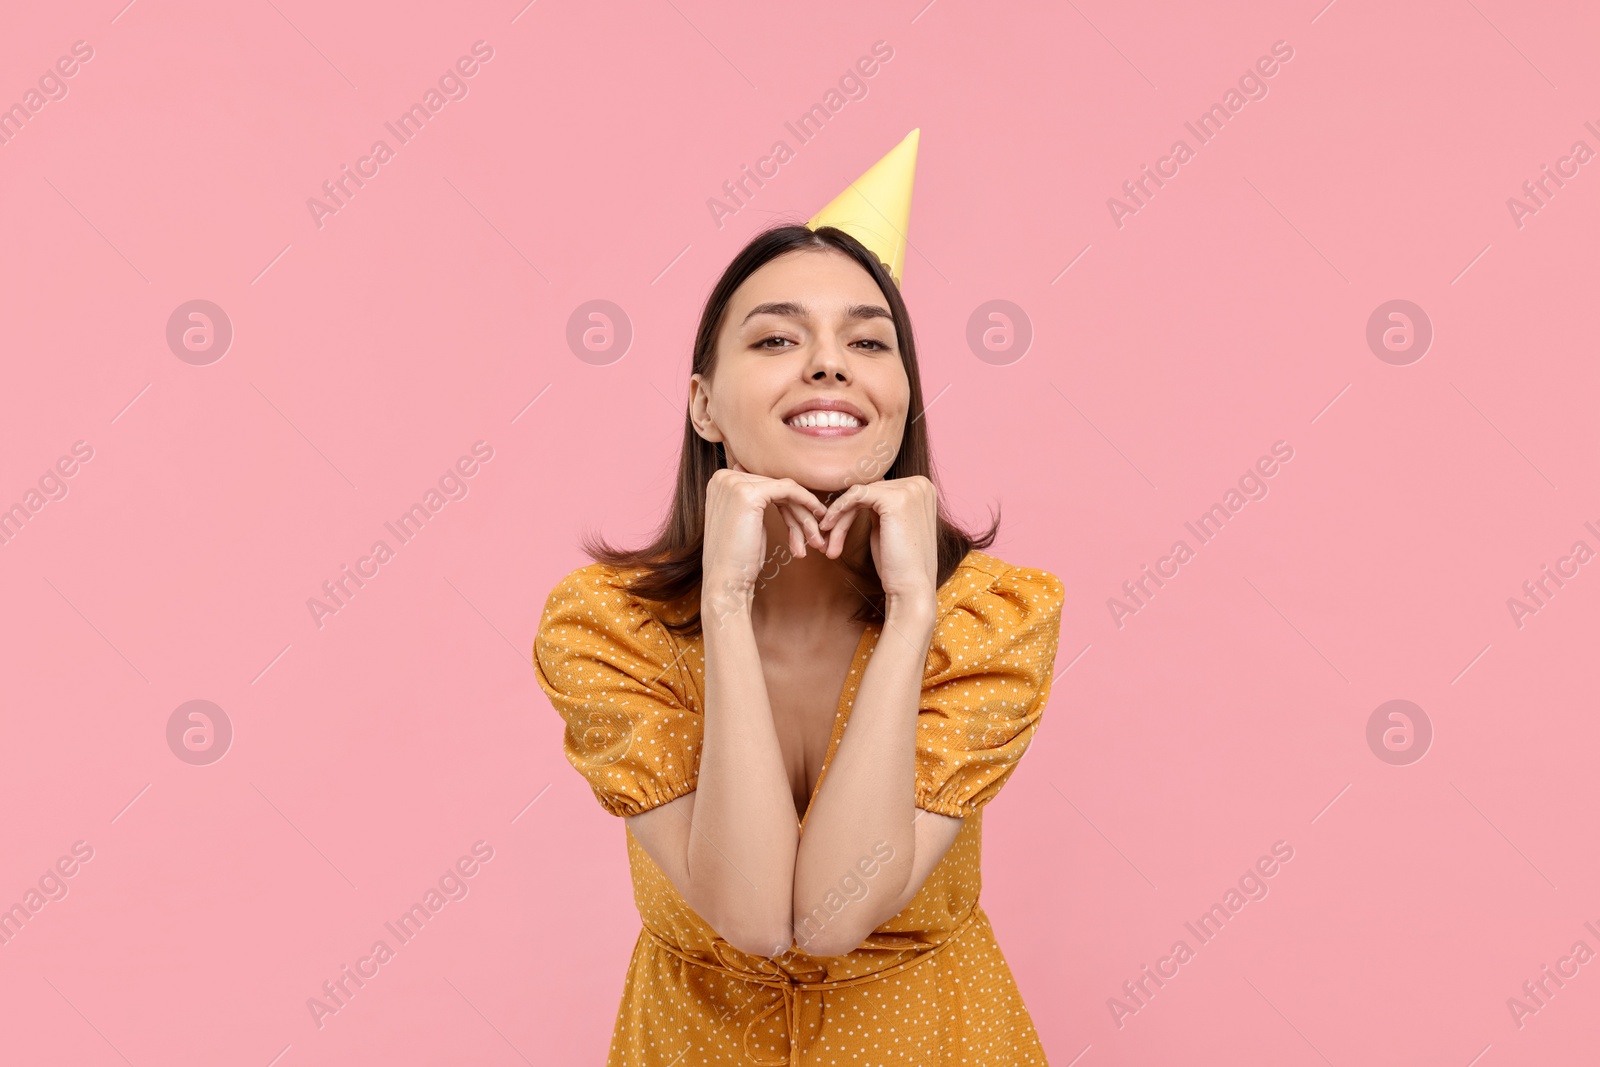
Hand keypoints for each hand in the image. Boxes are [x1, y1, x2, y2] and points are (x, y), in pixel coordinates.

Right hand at [702, 460, 828, 598]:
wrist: (725, 581)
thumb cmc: (738, 559)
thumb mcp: (746, 522)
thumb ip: (756, 504)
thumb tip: (774, 492)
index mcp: (720, 481)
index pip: (764, 486)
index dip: (788, 504)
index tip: (805, 523)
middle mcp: (724, 477)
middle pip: (775, 488)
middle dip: (798, 512)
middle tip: (815, 537)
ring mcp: (734, 483)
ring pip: (784, 490)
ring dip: (804, 515)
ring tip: (816, 541)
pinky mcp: (749, 494)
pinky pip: (788, 490)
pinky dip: (807, 501)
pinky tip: (818, 516)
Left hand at [817, 475, 937, 606]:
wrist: (911, 588)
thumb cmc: (899, 565)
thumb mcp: (890, 527)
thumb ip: (879, 509)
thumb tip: (858, 494)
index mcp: (922, 489)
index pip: (878, 491)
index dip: (854, 510)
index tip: (836, 531)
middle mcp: (920, 484)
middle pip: (868, 492)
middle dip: (844, 517)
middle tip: (829, 542)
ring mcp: (910, 489)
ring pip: (859, 495)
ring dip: (839, 519)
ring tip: (829, 545)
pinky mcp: (895, 499)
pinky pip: (856, 495)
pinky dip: (839, 510)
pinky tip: (829, 528)